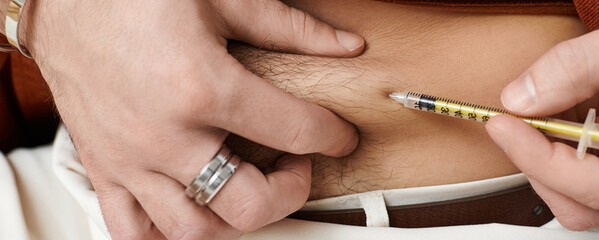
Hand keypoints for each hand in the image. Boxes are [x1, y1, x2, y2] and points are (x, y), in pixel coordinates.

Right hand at [25, 0, 363, 237]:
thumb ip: (290, 26)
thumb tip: (344, 44)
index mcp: (200, 86)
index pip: (293, 131)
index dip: (332, 136)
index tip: (338, 136)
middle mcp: (164, 134)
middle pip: (248, 204)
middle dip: (291, 192)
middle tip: (296, 165)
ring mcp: (129, 158)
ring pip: (194, 230)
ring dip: (235, 218)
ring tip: (249, 186)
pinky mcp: (102, 166)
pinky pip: (132, 230)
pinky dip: (167, 233)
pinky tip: (192, 207)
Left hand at [485, 0, 598, 229]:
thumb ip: (577, 68)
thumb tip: (520, 100)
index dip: (542, 161)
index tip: (504, 126)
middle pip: (585, 203)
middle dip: (540, 163)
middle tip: (509, 120)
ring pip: (579, 190)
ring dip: (546, 153)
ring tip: (531, 109)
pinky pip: (584, 164)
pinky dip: (557, 139)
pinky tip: (553, 107)